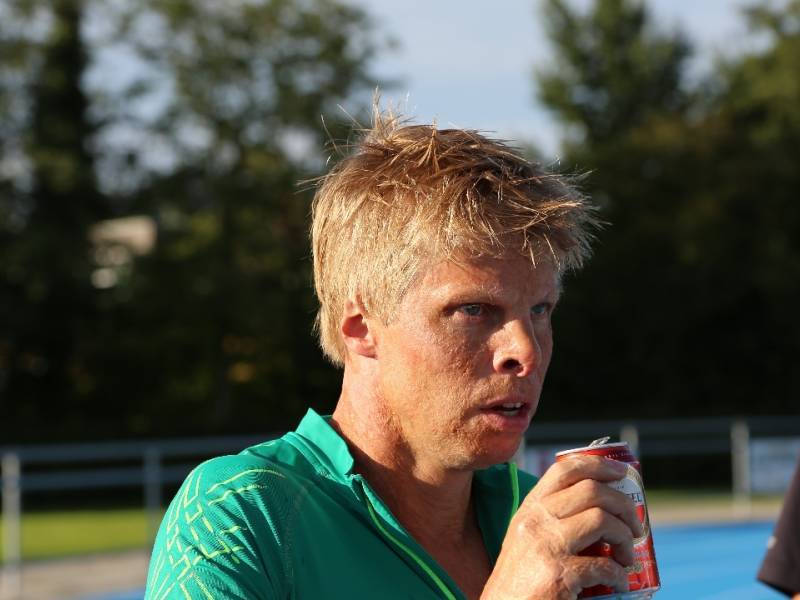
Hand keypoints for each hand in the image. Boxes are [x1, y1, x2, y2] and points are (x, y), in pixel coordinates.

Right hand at [481, 456, 643, 599]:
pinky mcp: (558, 575)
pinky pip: (604, 565)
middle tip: (635, 526)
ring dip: (624, 538)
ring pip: (602, 520)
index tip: (623, 472)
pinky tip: (619, 583)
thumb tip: (600, 506)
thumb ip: (552, 520)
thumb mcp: (527, 539)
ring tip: (626, 557)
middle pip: (592, 490)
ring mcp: (545, 546)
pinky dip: (619, 575)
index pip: (565, 470)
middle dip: (624, 506)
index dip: (599, 465)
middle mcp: (535, 521)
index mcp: (529, 509)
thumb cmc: (521, 580)